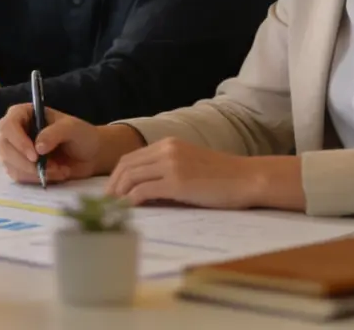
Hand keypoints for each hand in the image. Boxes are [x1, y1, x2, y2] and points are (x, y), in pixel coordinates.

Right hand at [0, 104, 100, 184]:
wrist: (89, 155)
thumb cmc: (80, 135)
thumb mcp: (72, 129)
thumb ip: (55, 133)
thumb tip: (38, 147)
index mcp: (23, 113)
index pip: (8, 125)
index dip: (18, 140)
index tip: (35, 155)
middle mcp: (14, 130)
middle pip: (3, 146)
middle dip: (26, 161)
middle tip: (52, 167)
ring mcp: (13, 149)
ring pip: (9, 164)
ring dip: (35, 172)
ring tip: (59, 169)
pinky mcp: (18, 167)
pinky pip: (17, 176)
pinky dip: (36, 179)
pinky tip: (54, 174)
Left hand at [105, 138, 302, 209]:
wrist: (247, 178)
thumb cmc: (223, 177)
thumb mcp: (190, 164)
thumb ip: (167, 169)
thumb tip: (144, 189)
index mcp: (169, 143)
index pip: (131, 157)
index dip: (117, 175)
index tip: (111, 192)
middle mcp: (167, 149)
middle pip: (126, 165)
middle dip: (112, 185)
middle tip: (106, 203)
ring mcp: (171, 164)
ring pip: (131, 176)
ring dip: (118, 193)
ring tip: (113, 208)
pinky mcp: (177, 182)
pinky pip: (143, 190)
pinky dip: (132, 200)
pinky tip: (129, 209)